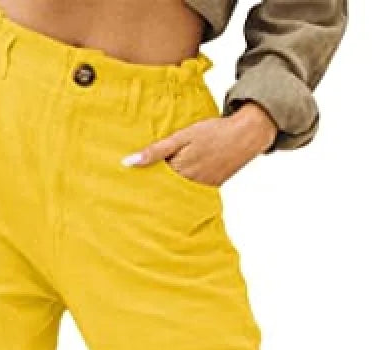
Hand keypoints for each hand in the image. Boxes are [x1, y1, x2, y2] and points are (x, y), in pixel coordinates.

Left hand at [121, 101, 277, 186]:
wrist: (246, 136)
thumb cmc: (212, 132)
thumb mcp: (181, 136)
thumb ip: (155, 151)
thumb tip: (128, 162)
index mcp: (179, 172)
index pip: (152, 183)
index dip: (140, 184)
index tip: (125, 188)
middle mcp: (189, 185)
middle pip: (164, 191)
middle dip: (151, 191)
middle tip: (132, 195)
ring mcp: (201, 189)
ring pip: (177, 195)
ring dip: (166, 193)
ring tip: (149, 195)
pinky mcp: (210, 189)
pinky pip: (191, 194)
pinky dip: (182, 192)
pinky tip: (174, 190)